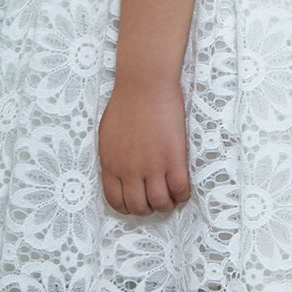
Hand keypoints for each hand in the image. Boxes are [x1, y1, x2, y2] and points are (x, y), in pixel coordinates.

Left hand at [98, 77, 190, 215]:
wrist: (144, 83)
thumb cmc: (126, 102)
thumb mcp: (108, 135)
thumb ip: (113, 157)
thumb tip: (118, 171)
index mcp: (111, 164)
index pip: (116, 201)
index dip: (128, 207)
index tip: (138, 201)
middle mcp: (129, 170)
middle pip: (139, 207)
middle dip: (149, 208)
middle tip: (157, 197)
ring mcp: (152, 165)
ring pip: (160, 203)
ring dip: (167, 203)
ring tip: (172, 194)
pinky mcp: (173, 157)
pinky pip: (180, 189)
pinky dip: (183, 194)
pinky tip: (183, 186)